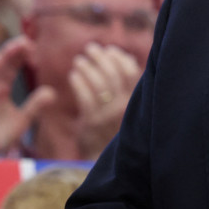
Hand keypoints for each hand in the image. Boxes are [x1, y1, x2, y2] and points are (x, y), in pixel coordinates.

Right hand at [0, 36, 55, 155]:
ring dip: (3, 57)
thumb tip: (53, 92)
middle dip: (13, 51)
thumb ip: (35, 105)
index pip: (11, 67)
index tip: (32, 45)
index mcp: (1, 88)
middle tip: (27, 39)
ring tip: (15, 45)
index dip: (20, 56)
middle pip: (2, 65)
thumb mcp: (22, 120)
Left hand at [70, 42, 140, 159]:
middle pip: (113, 73)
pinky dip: (78, 82)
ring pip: (98, 83)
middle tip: (90, 48)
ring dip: (87, 67)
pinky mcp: (92, 123)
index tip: (110, 50)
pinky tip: (73, 75)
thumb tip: (126, 57)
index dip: (120, 57)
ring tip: (79, 60)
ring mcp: (108, 115)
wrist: (104, 159)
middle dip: (100, 57)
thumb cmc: (114, 128)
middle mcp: (124, 107)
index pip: (131, 71)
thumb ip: (127, 84)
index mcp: (135, 101)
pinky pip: (84, 96)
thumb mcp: (126, 106)